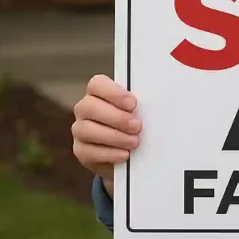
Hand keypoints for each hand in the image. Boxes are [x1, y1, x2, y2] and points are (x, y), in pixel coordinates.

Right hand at [72, 74, 140, 191]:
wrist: (128, 153)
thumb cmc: (135, 124)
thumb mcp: (140, 112)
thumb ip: (141, 105)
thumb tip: (158, 103)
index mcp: (99, 93)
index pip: (97, 84)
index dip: (114, 93)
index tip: (133, 104)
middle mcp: (85, 109)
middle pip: (90, 107)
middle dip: (116, 118)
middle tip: (137, 126)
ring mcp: (80, 129)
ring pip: (87, 129)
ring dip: (114, 136)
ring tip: (134, 142)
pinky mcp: (81, 150)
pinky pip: (88, 151)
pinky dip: (109, 153)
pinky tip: (124, 154)